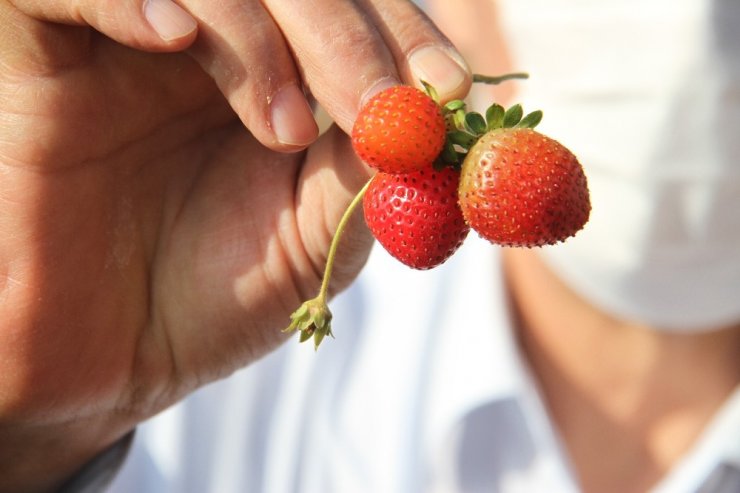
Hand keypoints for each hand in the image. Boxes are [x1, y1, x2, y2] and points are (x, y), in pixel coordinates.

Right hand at [0, 1, 470, 490]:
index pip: (351, 10)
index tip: (444, 89)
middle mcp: (208, 42)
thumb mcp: (313, 236)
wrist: (107, 360)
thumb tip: (432, 118)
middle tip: (380, 104)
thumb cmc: (212, 300)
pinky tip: (174, 37)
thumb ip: (367, 171)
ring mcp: (127, 39)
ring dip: (259, 34)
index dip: (404, 35)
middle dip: (347, 34)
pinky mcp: (41, 47)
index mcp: (275, 75)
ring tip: (281, 132)